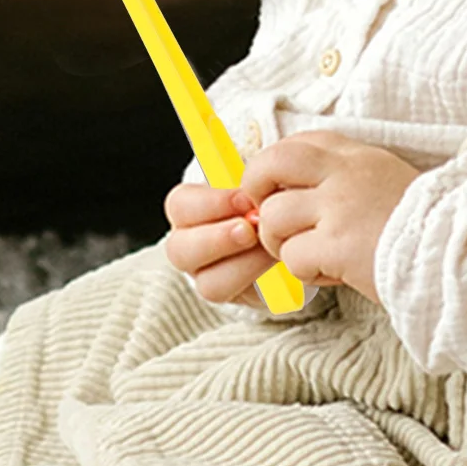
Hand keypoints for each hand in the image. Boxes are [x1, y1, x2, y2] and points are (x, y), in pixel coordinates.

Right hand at [163, 181, 274, 308]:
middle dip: (217, 239)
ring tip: (271, 250)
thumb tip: (264, 166)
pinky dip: (260, 282)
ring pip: (206, 283)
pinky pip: (238, 299)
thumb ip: (254, 178)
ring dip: (242, 265)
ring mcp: (208, 275)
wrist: (286, 228)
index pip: (180, 205)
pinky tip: (279, 267)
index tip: (245, 198)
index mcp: (189, 210)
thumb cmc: (267, 196)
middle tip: (250, 230)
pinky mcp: (234, 296)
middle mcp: (190, 245)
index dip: (211, 203)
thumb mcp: (261, 181)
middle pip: (180, 250)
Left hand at [240, 130, 419, 307]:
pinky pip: (294, 257)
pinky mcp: (338, 245)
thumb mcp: (385, 178)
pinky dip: (307, 272)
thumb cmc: (424, 225)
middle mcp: (343, 173)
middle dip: (255, 190)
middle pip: (269, 164)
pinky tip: (335, 273)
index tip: (277, 191)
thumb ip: (344, 176)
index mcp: (356, 155)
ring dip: (282, 243)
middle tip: (267, 218)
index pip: (293, 145)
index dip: (273, 169)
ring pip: (273, 217)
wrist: (461, 254)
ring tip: (313, 255)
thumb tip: (292, 189)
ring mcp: (339, 207)